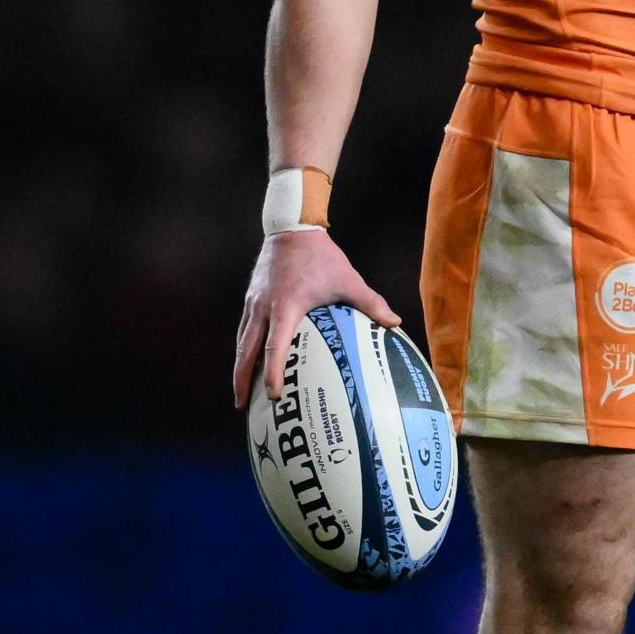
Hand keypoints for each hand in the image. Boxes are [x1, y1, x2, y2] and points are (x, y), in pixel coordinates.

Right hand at [228, 227, 399, 406]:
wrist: (292, 228)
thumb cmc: (321, 256)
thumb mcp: (348, 280)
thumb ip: (370, 302)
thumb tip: (395, 323)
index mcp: (285, 307)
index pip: (275, 347)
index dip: (272, 372)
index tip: (273, 394)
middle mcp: (263, 308)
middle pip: (246, 351)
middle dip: (242, 380)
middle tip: (242, 405)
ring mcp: (253, 303)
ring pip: (241, 341)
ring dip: (239, 367)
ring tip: (241, 392)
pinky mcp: (251, 298)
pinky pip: (244, 329)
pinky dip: (243, 349)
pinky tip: (247, 362)